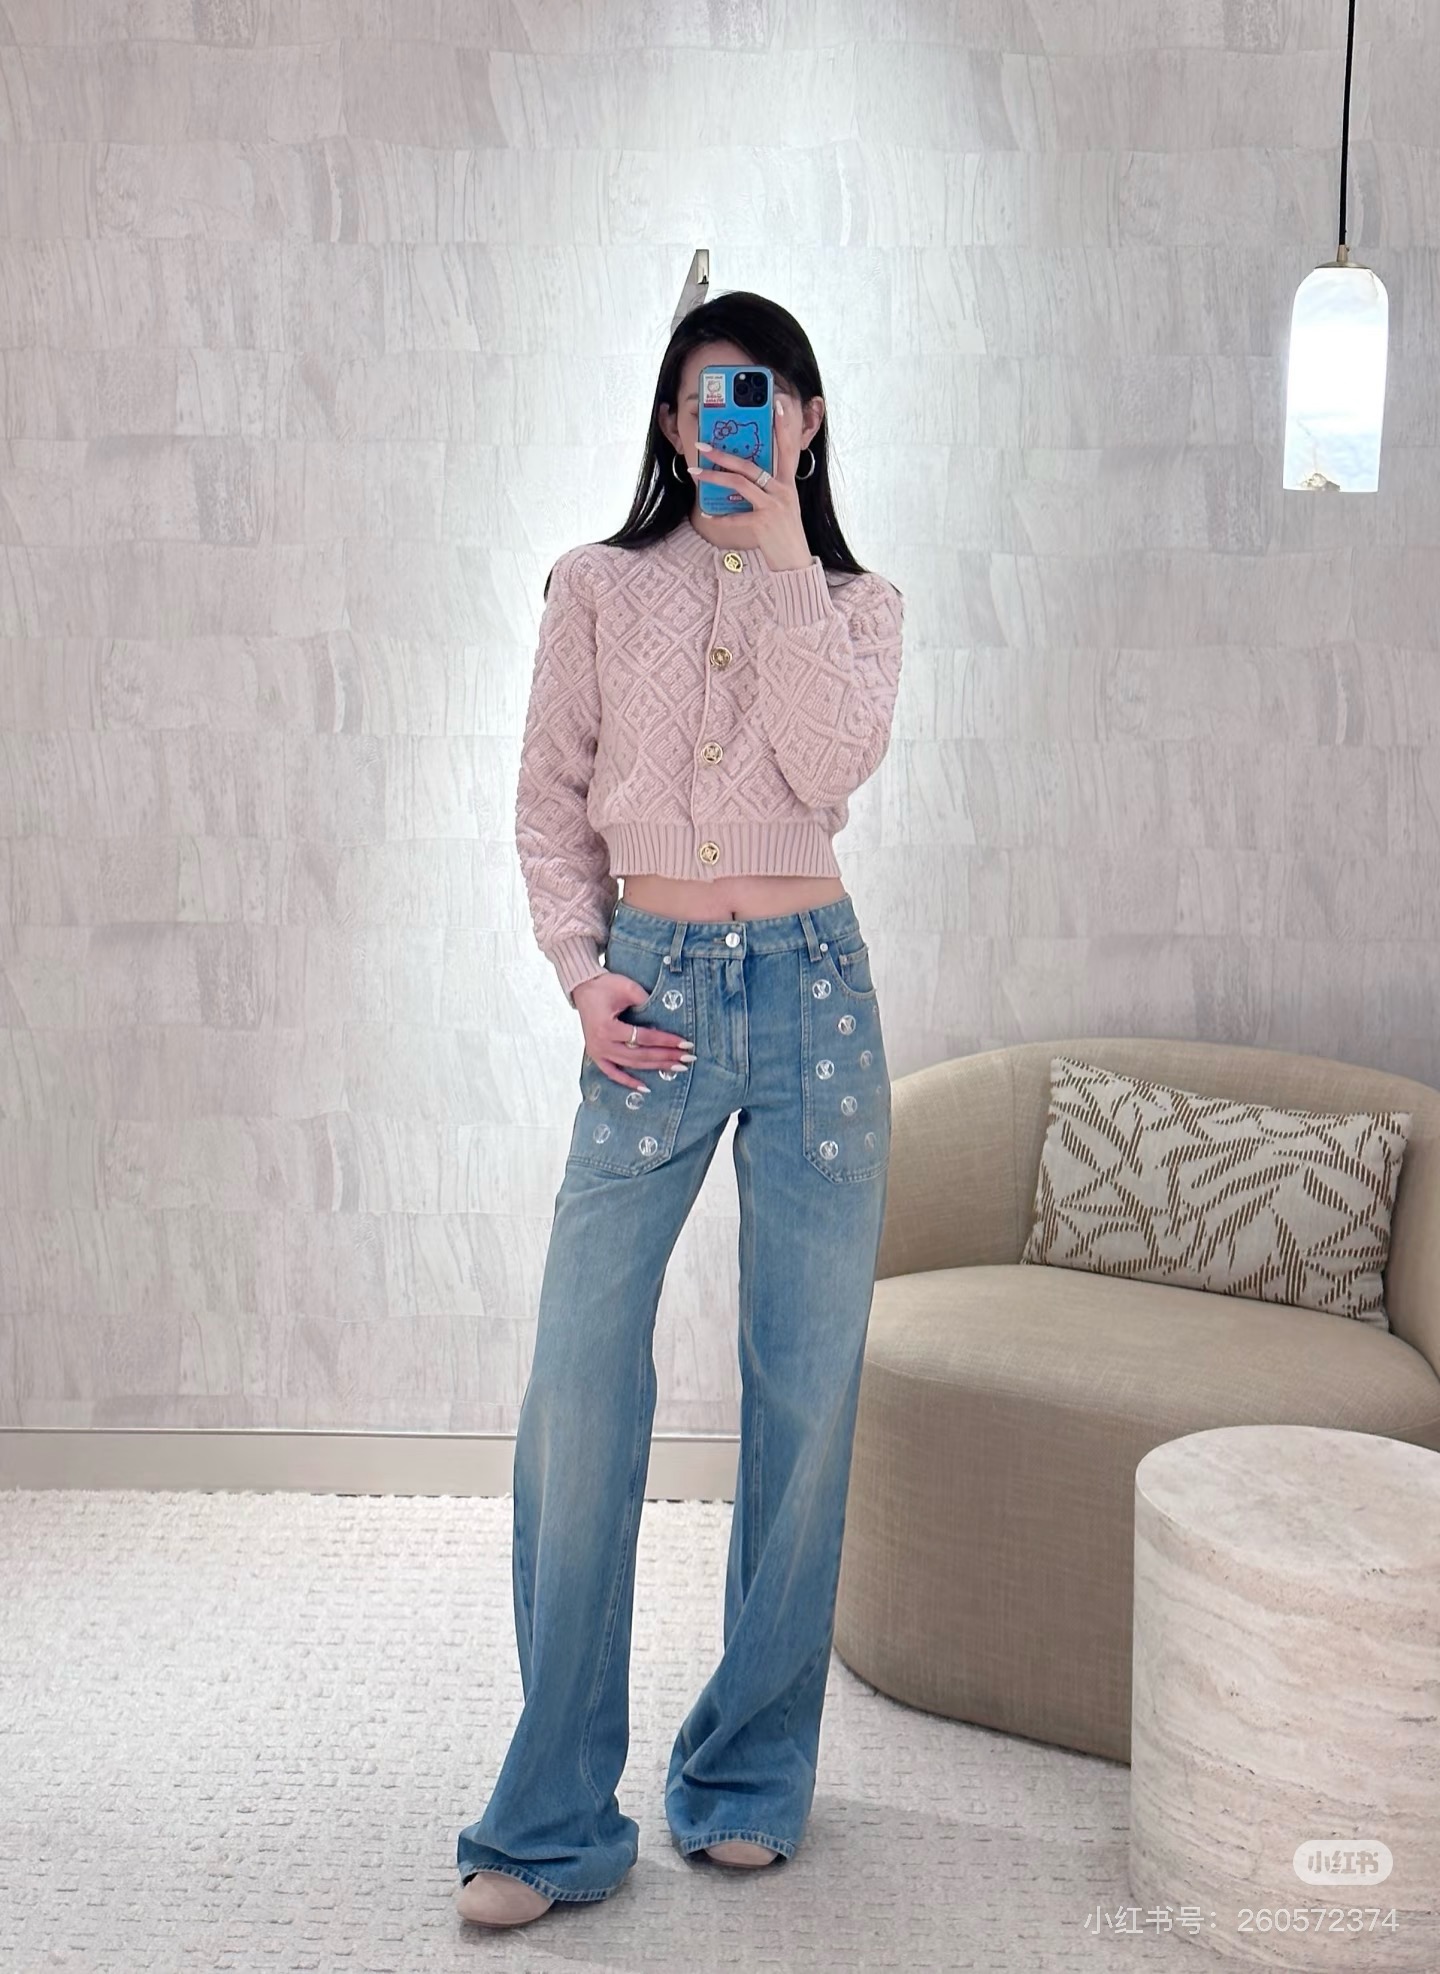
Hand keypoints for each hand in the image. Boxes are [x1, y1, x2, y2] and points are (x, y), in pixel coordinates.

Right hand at [572, 971, 695, 1092]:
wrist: (583, 988)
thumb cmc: (605, 985)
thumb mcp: (627, 988)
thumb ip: (646, 1001)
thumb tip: (668, 1016)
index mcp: (607, 1028)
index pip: (643, 1038)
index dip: (665, 1041)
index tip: (685, 1044)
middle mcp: (601, 1044)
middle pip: (640, 1055)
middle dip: (666, 1057)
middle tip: (688, 1059)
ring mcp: (597, 1052)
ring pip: (631, 1064)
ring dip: (655, 1067)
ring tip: (677, 1068)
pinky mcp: (596, 1055)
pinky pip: (613, 1073)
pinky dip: (628, 1081)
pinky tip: (645, 1088)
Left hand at [690, 394, 814, 571]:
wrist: (795, 562)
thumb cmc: (785, 532)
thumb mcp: (783, 504)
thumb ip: (768, 487)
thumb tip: (740, 475)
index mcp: (788, 483)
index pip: (788, 448)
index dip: (784, 426)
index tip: (778, 405)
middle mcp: (783, 491)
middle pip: (752, 464)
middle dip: (725, 453)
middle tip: (703, 445)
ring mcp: (773, 506)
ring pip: (740, 483)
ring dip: (714, 477)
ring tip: (696, 473)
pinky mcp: (763, 524)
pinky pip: (736, 516)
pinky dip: (720, 515)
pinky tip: (707, 514)